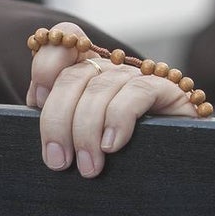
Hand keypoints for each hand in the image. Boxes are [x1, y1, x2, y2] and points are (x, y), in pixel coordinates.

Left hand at [27, 22, 197, 178]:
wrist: (177, 173)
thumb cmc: (124, 163)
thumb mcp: (81, 144)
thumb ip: (59, 123)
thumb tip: (38, 107)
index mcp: (88, 77)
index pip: (62, 43)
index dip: (46, 64)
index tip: (37, 100)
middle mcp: (113, 70)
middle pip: (73, 76)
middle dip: (58, 121)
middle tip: (58, 161)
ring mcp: (140, 77)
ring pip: (100, 87)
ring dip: (86, 132)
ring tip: (88, 167)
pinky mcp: (169, 90)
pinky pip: (137, 92)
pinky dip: (118, 119)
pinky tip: (112, 145)